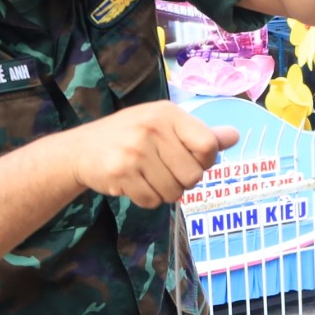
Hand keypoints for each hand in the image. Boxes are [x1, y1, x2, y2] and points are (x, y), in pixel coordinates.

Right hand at [71, 103, 236, 207]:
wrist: (80, 150)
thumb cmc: (130, 136)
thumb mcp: (165, 126)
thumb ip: (200, 134)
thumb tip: (234, 136)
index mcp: (168, 113)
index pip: (208, 146)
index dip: (205, 161)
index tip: (190, 159)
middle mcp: (152, 128)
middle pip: (193, 176)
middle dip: (182, 180)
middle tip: (164, 170)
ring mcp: (135, 150)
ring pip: (174, 192)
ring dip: (165, 192)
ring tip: (148, 176)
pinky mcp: (120, 172)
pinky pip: (152, 201)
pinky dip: (147, 198)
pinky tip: (134, 183)